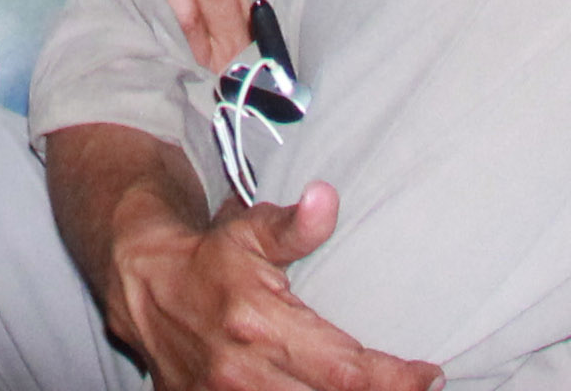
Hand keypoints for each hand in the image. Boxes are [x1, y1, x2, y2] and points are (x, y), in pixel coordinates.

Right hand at [96, 182, 438, 390]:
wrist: (141, 283)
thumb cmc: (208, 258)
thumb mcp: (249, 233)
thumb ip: (293, 226)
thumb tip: (326, 199)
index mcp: (258, 323)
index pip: (344, 369)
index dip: (394, 378)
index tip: (429, 373)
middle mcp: (243, 371)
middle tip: (415, 386)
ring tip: (379, 388)